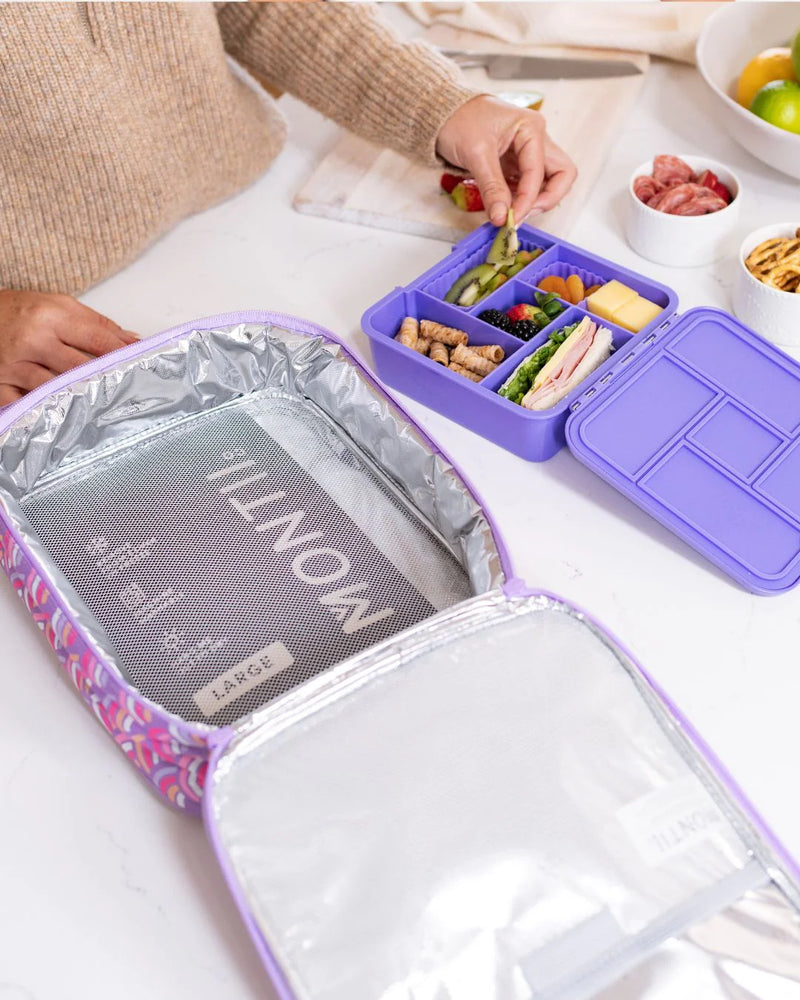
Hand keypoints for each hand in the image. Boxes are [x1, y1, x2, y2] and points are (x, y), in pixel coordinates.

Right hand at [0, 291, 137, 406]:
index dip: (123, 355)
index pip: (98, 339)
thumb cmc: (18, 310)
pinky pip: (24, 405)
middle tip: (128, 397)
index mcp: (51, 316)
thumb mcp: (57, 305)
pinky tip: (61, 421)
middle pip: (80, 369)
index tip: (142, 367)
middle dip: (104, 382)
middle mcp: (32, 340)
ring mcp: (13, 365)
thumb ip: (96, 324)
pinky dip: (42, 413)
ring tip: (101, 413)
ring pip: (54, 390)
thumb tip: (132, 340)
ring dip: (78, 402)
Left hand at [436, 95, 576, 226]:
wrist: (443, 114)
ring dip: (534, 202)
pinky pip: (529, 187)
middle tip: (522, 215)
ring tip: (510, 213)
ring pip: (549, 183)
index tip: (512, 218)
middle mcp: (536, 140)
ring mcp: (528, 153)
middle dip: (546, 199)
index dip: (528, 199)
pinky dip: (520, 200)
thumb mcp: (476, 154)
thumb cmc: (459, 119)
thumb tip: (502, 216)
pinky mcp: (517, 165)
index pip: (541, 172)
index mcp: (531, 128)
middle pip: (561, 175)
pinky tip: (505, 206)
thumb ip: (492, 187)